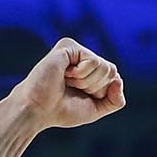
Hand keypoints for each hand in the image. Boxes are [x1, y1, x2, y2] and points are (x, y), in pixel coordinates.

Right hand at [8, 38, 124, 130]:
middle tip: (72, 89)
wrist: (38, 110)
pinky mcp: (68, 45)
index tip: (81, 96)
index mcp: (90, 69)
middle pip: (111, 70)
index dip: (102, 93)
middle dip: (96, 87)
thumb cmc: (62, 111)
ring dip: (86, 82)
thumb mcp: (96, 109)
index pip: (114, 77)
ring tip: (66, 82)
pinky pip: (94, 61)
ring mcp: (76, 49)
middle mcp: (84, 56)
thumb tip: (119, 80)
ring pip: (105, 66)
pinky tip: (64, 75)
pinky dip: (81, 75)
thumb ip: (115, 100)